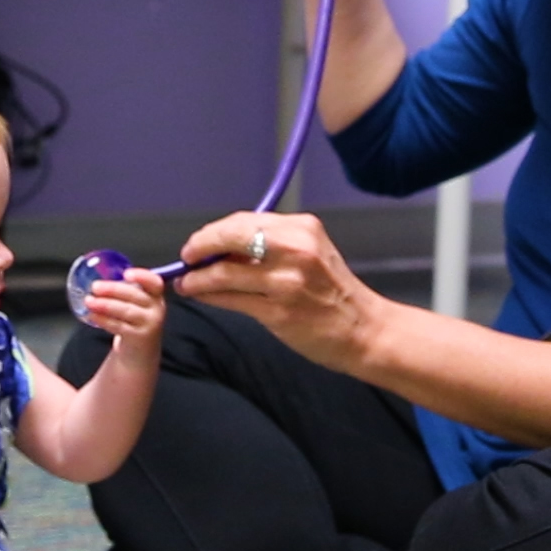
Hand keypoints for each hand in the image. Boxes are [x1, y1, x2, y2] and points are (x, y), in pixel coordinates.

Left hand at [82, 267, 165, 365]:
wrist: (140, 349)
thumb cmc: (134, 319)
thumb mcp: (136, 303)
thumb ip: (124, 290)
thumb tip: (99, 281)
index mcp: (155, 294)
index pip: (154, 282)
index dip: (142, 276)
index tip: (126, 274)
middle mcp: (156, 308)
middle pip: (135, 295)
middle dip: (113, 290)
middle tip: (95, 286)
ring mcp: (149, 324)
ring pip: (126, 311)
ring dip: (105, 305)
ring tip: (89, 301)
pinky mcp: (138, 337)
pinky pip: (119, 326)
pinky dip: (104, 320)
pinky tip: (92, 315)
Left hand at [174, 211, 387, 373]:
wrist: (364, 329)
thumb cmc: (334, 293)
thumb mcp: (310, 253)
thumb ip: (272, 244)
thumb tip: (221, 246)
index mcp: (303, 228)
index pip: (244, 221)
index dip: (214, 232)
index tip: (200, 243)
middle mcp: (295, 249)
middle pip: (229, 237)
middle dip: (200, 247)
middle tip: (187, 258)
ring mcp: (287, 282)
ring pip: (224, 272)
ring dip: (198, 278)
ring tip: (188, 283)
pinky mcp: (279, 312)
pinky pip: (231, 300)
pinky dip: (209, 296)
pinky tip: (202, 296)